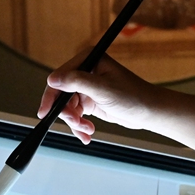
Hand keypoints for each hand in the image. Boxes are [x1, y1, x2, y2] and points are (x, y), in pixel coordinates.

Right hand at [39, 49, 160, 143]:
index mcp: (89, 60)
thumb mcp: (103, 88)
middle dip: (67, 112)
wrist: (150, 112)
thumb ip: (77, 81)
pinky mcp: (91, 101)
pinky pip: (76, 114)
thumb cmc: (133, 96)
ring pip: (68, 107)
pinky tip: (87, 134)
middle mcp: (86, 71)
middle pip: (61, 94)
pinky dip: (79, 126)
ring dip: (75, 122)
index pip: (59, 77)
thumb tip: (53, 79)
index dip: (50, 95)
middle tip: (76, 123)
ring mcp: (88, 87)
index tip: (44, 111)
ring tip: (87, 130)